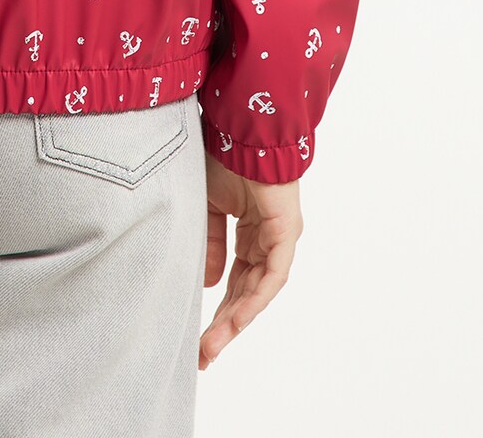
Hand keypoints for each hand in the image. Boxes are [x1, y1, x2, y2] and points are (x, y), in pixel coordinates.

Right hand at [199, 152, 303, 368]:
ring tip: (212, 345)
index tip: (198, 336)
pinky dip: (255, 298)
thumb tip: (211, 284)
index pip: (235, 280)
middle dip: (223, 324)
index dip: (218, 308)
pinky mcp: (284, 233)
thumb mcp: (206, 205)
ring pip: (259, 290)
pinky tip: (236, 318)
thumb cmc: (223, 155)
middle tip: (203, 354)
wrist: (240, 128)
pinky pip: (272, 275)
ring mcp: (278, 238)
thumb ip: (209, 243)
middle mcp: (267, 239)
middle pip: (246, 292)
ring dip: (235, 319)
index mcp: (250, 231)